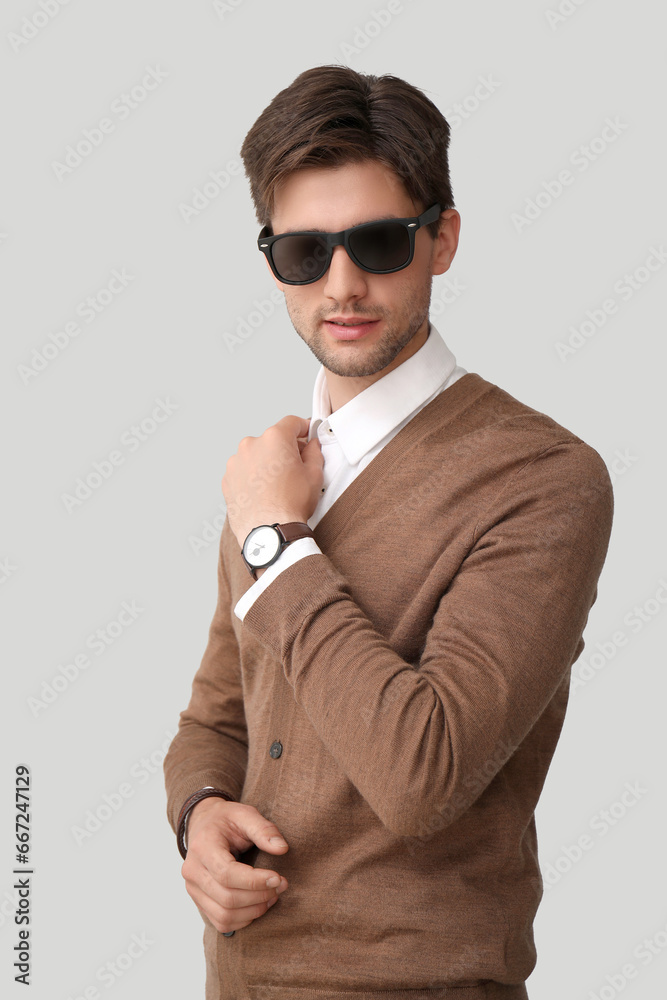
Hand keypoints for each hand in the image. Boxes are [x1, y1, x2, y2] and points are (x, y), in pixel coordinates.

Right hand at [181, 797, 289, 933]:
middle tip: (281, 885)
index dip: (254, 881)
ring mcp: (193, 889)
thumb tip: (282, 849)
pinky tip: (259, 905)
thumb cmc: (226, 820)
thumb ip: (264, 829)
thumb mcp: (245, 814)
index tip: (278, 878)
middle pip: (227, 898)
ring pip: (224, 915)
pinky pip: (221, 922)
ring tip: (273, 895)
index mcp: (202, 847)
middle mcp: (192, 871)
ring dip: (254, 910)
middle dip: (259, 896)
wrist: (204, 825)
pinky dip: (244, 919)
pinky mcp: (199, 901)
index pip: (226, 874)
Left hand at [222, 415, 322, 547]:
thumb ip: (314, 453)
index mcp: (274, 438)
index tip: (306, 435)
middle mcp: (251, 445)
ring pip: (257, 455)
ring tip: (278, 485)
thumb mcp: (314, 475)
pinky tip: (264, 492)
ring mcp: (236, 462)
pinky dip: (253, 476)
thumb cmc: (289, 505)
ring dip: (267, 463)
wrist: (268, 533)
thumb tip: (312, 446)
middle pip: (272, 439)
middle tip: (295, 467)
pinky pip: (244, 470)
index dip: (303, 428)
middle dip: (284, 449)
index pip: (291, 422)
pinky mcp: (227, 478)